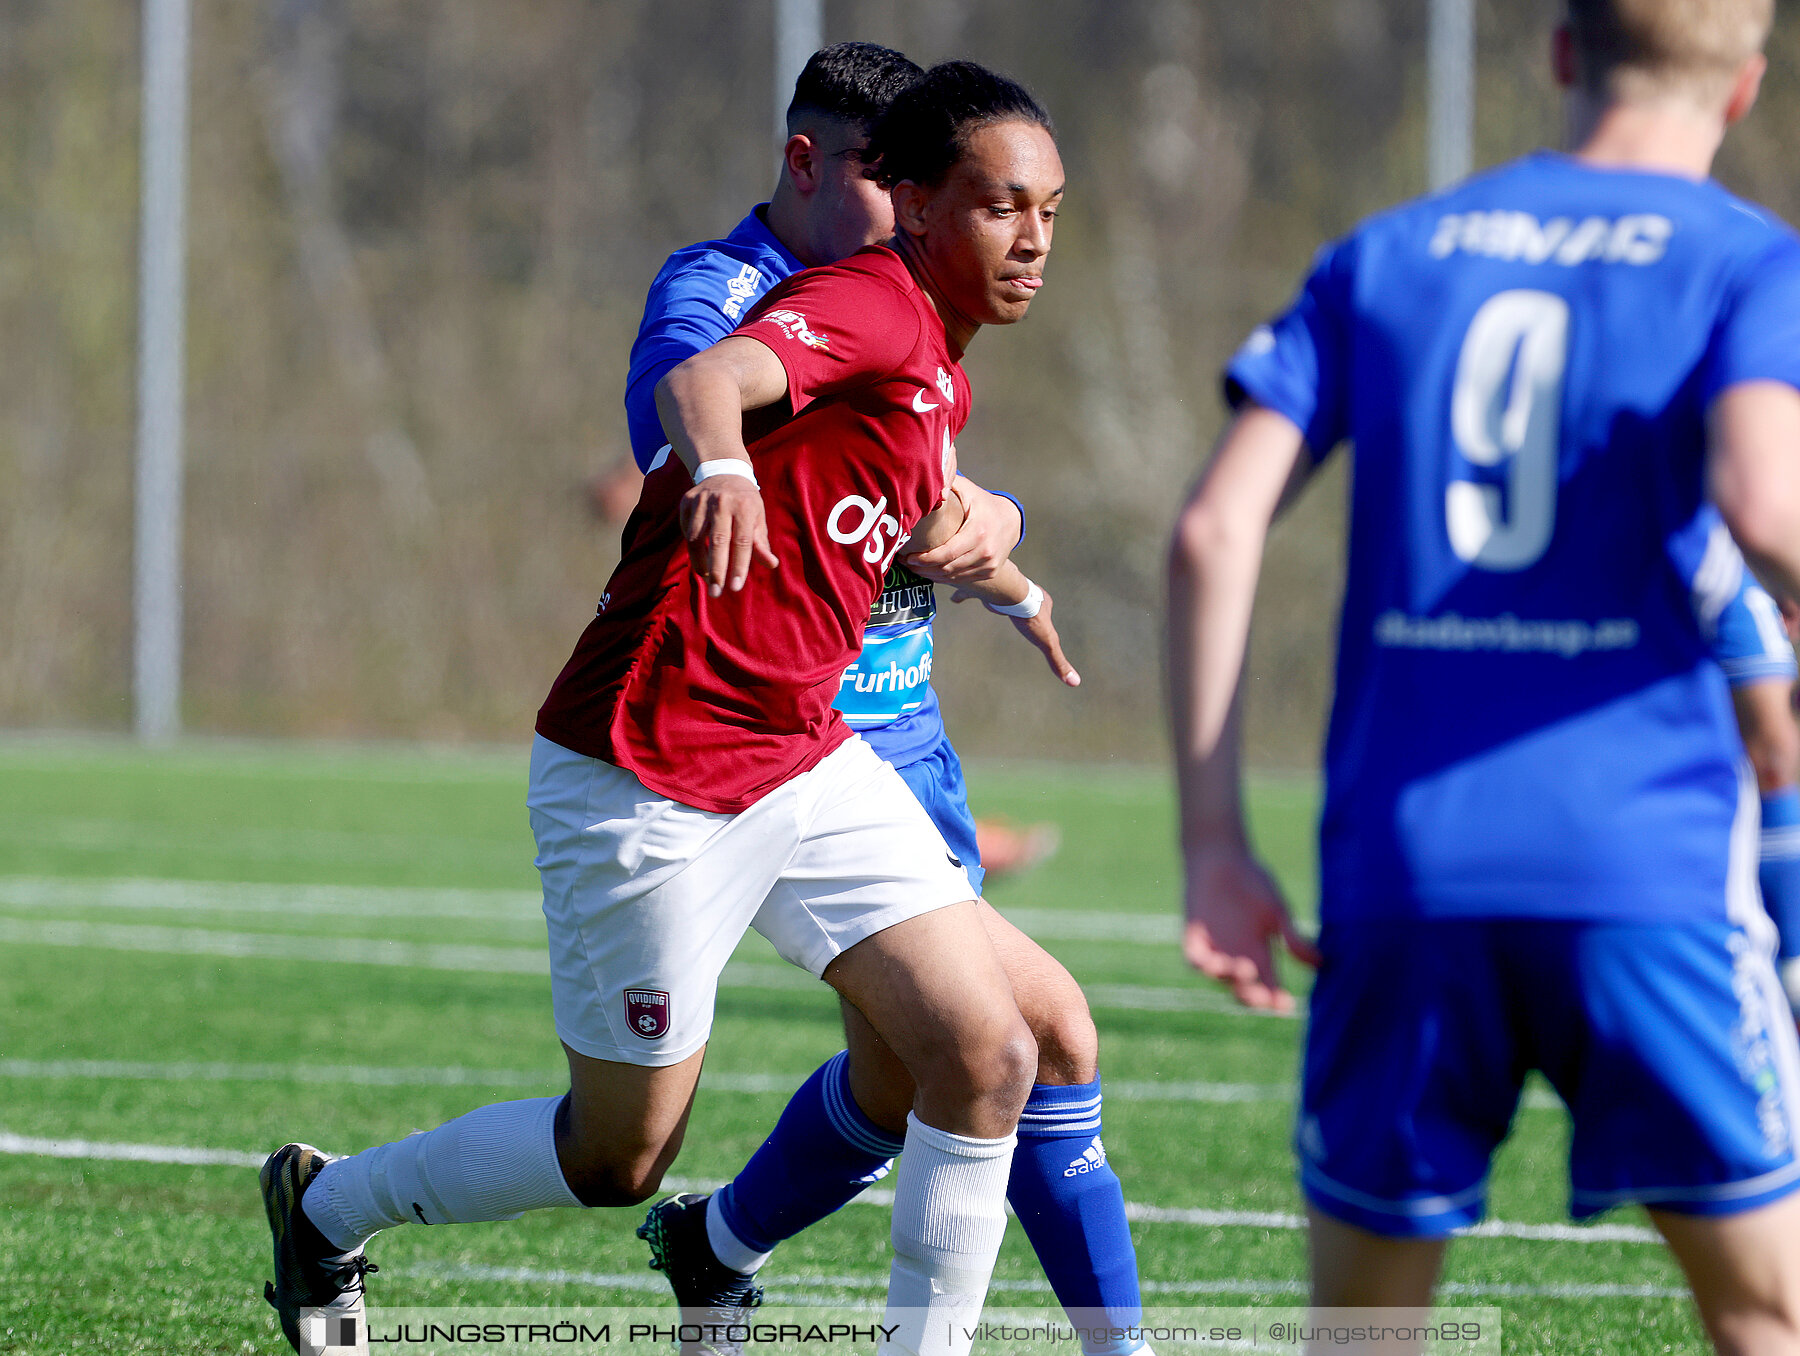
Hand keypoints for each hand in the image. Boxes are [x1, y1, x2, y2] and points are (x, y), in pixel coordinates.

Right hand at [678, 474, 778, 596]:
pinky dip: (692, 549)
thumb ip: (761, 542)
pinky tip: (700, 560)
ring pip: (695, 538)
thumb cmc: (745, 501)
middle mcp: (722, 502)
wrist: (723, 471)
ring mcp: (701, 500)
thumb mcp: (758, 518)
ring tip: (708, 579)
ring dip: (701, 563)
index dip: (739, 566)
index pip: (742, 541)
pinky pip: (686, 531)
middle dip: (717, 570)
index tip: (735, 587)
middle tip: (716, 593)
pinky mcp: (686, 501)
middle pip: (717, 541)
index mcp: (745, 506)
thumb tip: (772, 564)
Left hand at [904, 479, 1022, 584]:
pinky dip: (945, 578)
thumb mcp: (967, 490)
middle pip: (948, 568)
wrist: (1010, 520)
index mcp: (978, 532)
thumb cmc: (982, 503)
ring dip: (932, 575)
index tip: (909, 557)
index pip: (947, 553)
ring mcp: (989, 564)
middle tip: (907, 563)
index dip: (926, 559)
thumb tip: (925, 482)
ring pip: (954, 577)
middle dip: (923, 568)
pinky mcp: (990, 572)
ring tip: (915, 568)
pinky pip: (962, 580)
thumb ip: (947, 484)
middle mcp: (986, 551)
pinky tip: (931, 572)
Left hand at [951, 584, 1079, 686]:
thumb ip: (1058, 661)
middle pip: (1021, 597)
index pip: (1044, 607)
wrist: (1008, 593)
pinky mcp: (982, 586)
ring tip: (988, 601)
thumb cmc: (1029, 617)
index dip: (1042, 613)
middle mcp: (1021, 589)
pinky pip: (970, 590)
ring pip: (997, 592)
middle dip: (1018, 601)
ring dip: (993, 597)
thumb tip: (1074, 683)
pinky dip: (962, 595)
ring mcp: (1002, 587)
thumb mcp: (1047, 643)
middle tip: (1012, 607)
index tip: (1039, 619)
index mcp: (1040, 600)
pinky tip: (954, 600)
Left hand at [1182, 839, 1319, 1010]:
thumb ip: (1293, 937)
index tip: (1287, 1005)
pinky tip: (1211, 962)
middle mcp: (1236, 958)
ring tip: (1243, 970)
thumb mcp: (1277, 911)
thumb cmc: (1252, 882)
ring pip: (1219, 978)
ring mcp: (1213, 950)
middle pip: (1244, 990)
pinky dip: (1201, 964)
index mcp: (1260, 955)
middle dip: (1253, 997)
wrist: (1220, 858)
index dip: (1276, 1000)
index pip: (1269, 987)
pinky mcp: (1192, 938)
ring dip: (1230, 979)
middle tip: (1263, 995)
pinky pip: (1193, 959)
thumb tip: (1320, 962)